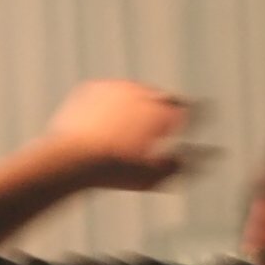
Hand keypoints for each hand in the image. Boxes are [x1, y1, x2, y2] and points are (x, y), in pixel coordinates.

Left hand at [42, 80, 200, 190]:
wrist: (72, 159)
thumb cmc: (113, 170)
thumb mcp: (154, 177)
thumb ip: (179, 164)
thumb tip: (192, 159)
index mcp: (163, 112)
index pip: (188, 109)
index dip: (189, 118)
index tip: (185, 125)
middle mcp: (143, 93)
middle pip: (162, 98)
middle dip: (161, 112)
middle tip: (155, 130)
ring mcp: (117, 87)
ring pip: (135, 92)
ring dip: (136, 106)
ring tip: (127, 129)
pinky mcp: (94, 87)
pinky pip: (110, 92)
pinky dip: (111, 104)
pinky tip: (105, 123)